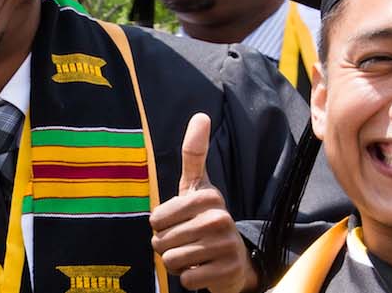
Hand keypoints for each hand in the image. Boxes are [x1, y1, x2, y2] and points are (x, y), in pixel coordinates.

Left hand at [151, 113, 256, 292]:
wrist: (235, 260)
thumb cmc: (206, 220)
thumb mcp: (197, 187)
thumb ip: (194, 153)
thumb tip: (201, 115)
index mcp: (208, 197)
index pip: (156, 219)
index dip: (159, 227)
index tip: (177, 224)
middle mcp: (220, 218)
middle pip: (162, 241)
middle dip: (167, 247)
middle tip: (186, 243)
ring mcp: (226, 246)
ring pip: (172, 261)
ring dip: (177, 264)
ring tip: (194, 257)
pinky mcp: (227, 272)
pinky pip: (187, 279)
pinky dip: (190, 280)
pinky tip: (204, 271)